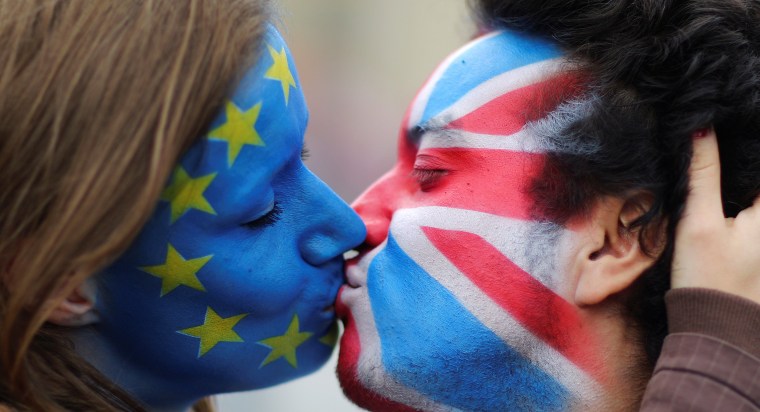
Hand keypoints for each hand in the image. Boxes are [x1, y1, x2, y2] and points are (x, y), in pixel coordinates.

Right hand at [671, 128, 759, 303]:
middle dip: (742, 156)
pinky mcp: (757, 245)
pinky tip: (720, 184)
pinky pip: (752, 206)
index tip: (733, 115)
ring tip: (714, 149)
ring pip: (753, 191)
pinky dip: (742, 191)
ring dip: (742, 174)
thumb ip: (702, 174)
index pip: (759, 163)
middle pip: (755, 178)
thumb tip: (701, 128)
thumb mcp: (699, 222)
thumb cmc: (707, 277)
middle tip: (715, 131)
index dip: (746, 135)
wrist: (715, 328)